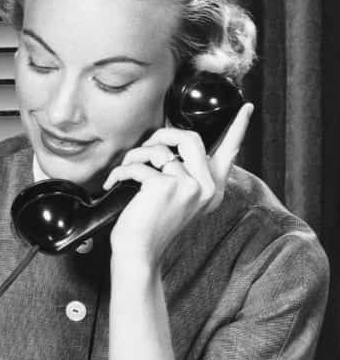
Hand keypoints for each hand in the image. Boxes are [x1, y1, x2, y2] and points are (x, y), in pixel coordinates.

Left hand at [103, 103, 253, 266]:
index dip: (238, 127)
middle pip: (190, 138)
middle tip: (145, 148)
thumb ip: (185, 174)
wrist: (139, 253)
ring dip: (135, 156)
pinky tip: (112, 184)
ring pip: (160, 150)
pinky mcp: (166, 187)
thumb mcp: (177, 199)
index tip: (246, 107)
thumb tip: (170, 145)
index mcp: (212, 189)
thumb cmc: (151, 225)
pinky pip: (138, 166)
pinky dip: (120, 172)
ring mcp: (189, 186)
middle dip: (163, 134)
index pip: (229, 152)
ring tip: (125, 170)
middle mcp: (206, 188)